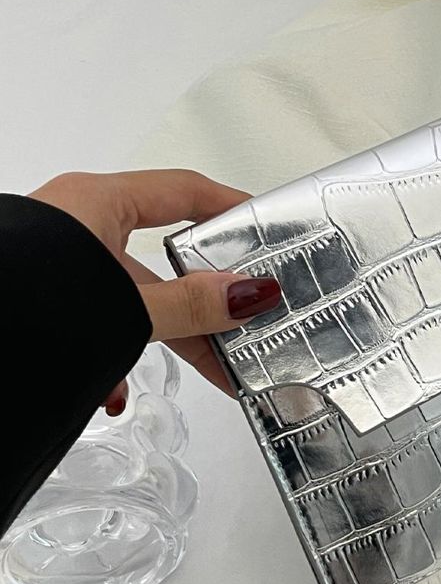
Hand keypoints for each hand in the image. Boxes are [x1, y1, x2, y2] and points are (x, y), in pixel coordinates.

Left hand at [29, 170, 281, 410]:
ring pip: (127, 295)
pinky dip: (111, 350)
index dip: (230, 207)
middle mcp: (75, 223)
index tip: (268, 227)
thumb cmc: (29, 304)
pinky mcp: (36, 298)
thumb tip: (254, 293)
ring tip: (201, 376)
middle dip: (203, 302)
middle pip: (160, 258)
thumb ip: (192, 304)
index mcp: (98, 202)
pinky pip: (92, 317)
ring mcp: (53, 263)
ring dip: (161, 336)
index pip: (184, 191)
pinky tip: (114, 392)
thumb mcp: (127, 307)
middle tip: (246, 330)